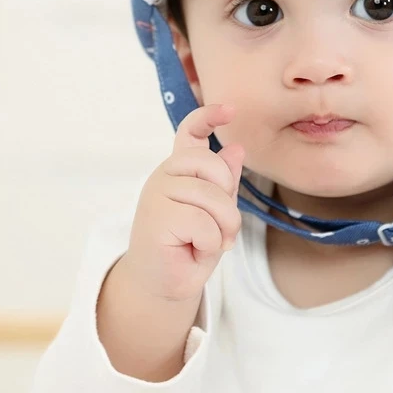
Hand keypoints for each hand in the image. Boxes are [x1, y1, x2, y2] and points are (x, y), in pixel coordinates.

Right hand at [120, 103, 244, 302]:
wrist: (163, 283)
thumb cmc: (190, 245)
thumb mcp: (217, 212)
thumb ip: (225, 182)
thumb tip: (236, 148)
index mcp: (181, 168)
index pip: (190, 131)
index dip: (209, 116)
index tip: (231, 109)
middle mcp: (166, 173)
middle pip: (215, 167)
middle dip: (229, 201)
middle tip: (223, 229)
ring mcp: (157, 192)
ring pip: (213, 198)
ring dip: (222, 228)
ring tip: (209, 242)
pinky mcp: (155, 216)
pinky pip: (204, 223)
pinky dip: (209, 242)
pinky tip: (193, 249)